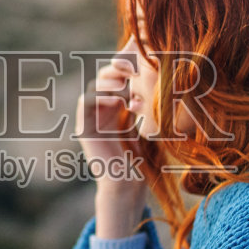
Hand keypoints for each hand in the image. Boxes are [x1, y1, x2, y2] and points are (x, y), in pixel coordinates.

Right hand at [74, 52, 147, 236]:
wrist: (128, 183)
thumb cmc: (144, 157)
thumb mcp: (150, 125)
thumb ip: (149, 104)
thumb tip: (164, 80)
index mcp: (118, 106)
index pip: (118, 76)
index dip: (127, 67)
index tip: (142, 65)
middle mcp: (103, 109)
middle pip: (105, 76)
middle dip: (118, 70)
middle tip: (133, 71)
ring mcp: (91, 117)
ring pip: (94, 85)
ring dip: (110, 81)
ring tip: (127, 86)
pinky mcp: (83, 127)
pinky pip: (85, 102)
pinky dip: (100, 96)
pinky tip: (118, 100)